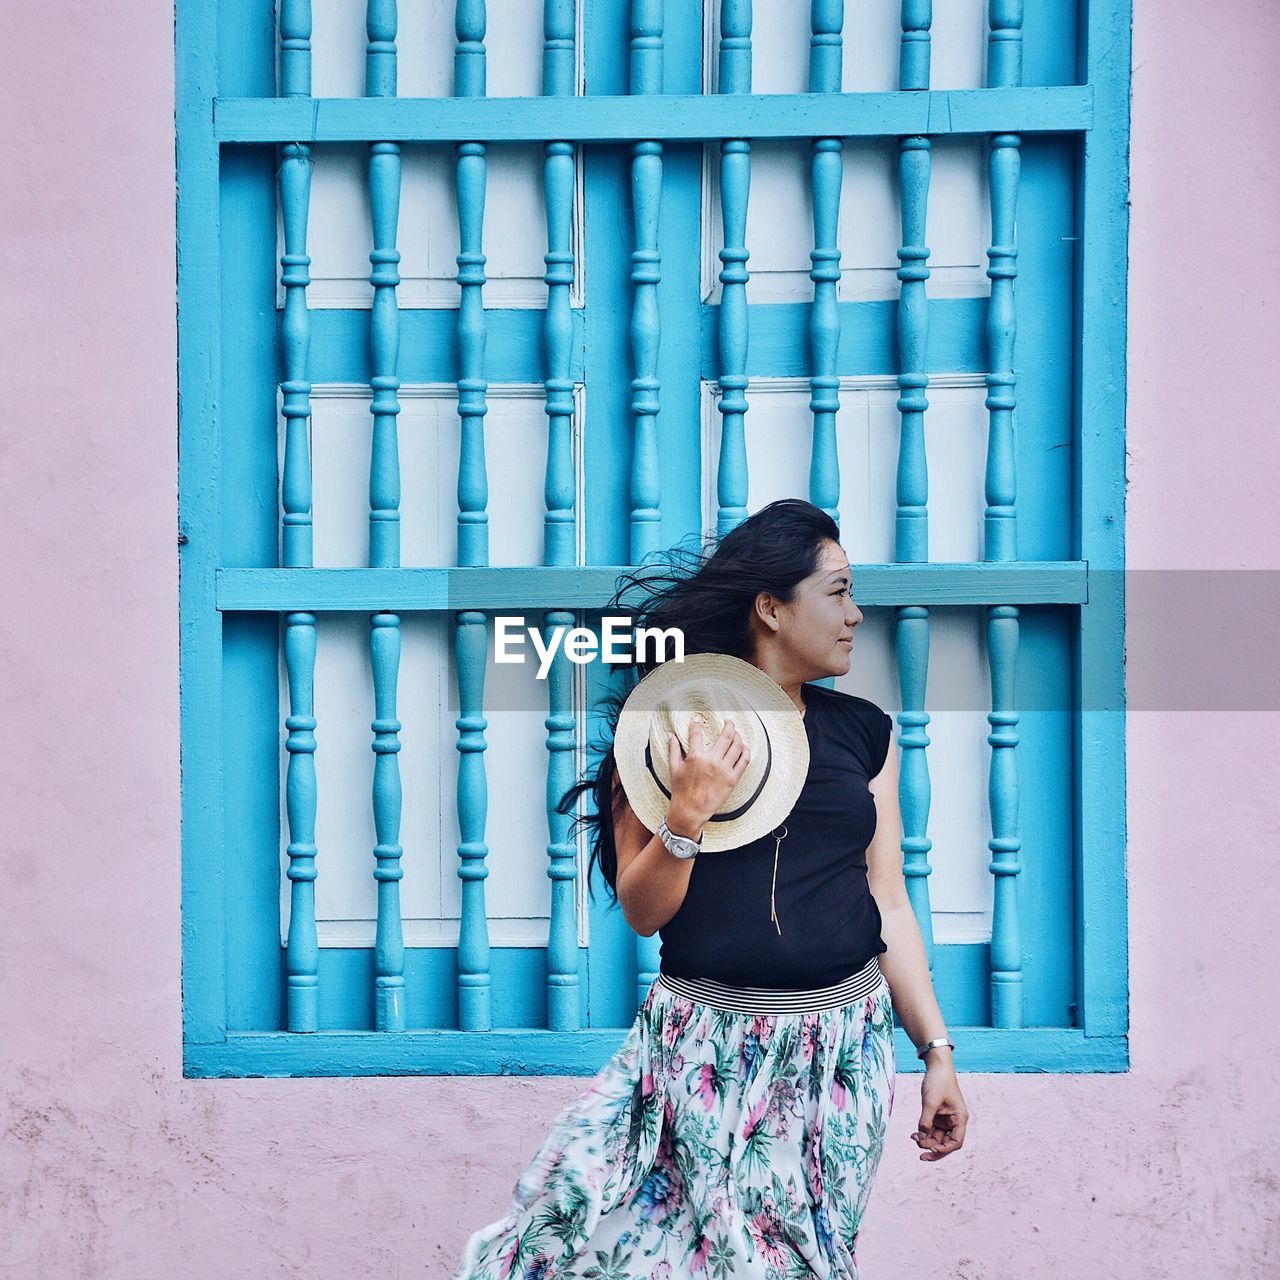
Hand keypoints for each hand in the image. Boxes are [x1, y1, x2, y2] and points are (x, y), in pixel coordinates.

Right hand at [666, 716, 750, 832]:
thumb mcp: (673, 768)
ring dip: (738, 736)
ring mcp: (724, 771)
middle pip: (726, 736)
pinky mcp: (732, 779)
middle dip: (729, 725)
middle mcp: (712, 762)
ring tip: (736, 733)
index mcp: (696, 758)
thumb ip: (673, 749)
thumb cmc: (680, 790)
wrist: (690, 811)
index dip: (697, 724)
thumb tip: (671, 734)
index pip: (697, 733)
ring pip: (737, 746)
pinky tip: (743, 747)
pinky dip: (745, 751)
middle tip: (729, 721)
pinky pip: (744, 761)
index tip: (697, 720)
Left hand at [911, 1064, 967, 1160]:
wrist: (936, 1067)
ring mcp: (946, 1120)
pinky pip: (932, 1130)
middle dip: (934, 1149)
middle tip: (921, 1156)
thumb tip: (921, 1136)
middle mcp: (955, 1121)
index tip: (932, 1150)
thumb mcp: (930, 1101)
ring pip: (938, 1138)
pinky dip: (924, 1133)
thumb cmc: (938, 1081)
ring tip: (914, 1139)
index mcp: (960, 1118)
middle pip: (947, 1143)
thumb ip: (926, 1120)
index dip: (945, 1149)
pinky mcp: (937, 1116)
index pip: (956, 1141)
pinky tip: (915, 1135)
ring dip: (927, 1141)